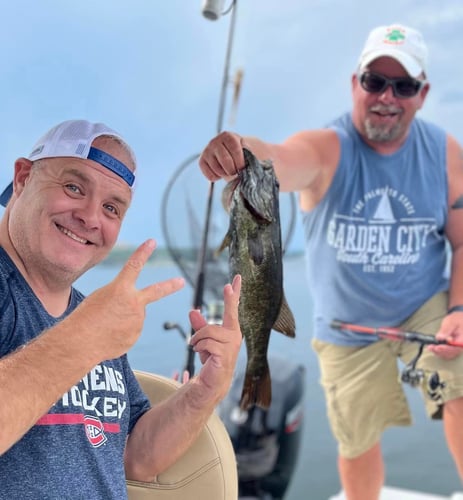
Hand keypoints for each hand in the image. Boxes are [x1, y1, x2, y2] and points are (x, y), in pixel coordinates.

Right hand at [69, 239, 184, 360]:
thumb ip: (122, 299)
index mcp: (120, 288)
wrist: (80, 343)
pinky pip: (129, 331)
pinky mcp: (135, 336)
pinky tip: (108, 335)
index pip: (134, 265)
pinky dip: (119, 333)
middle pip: (157, 291)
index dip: (143, 252)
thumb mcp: (100, 298)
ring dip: (122, 319)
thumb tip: (138, 313)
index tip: (152, 242)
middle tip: (181, 281)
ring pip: (134, 316)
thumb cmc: (85, 317)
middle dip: (170, 285)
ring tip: (105, 325)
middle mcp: (134, 303)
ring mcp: (137, 321)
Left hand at [188, 275, 241, 401]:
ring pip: (210, 330)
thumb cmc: (211, 359)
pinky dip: (199, 347)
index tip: (237, 278)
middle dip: (230, 298)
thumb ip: (199, 325)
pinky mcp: (225, 355)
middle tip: (229, 285)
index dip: (235, 293)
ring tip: (197, 347)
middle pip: (229, 313)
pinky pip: (207, 343)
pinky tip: (201, 354)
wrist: (212, 381)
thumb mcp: (203, 339)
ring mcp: (232, 345)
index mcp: (231, 330)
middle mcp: (235, 335)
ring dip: (198, 339)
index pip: (234, 308)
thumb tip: (192, 310)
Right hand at [199, 131, 244, 180]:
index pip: (235, 149)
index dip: (240, 161)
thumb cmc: (239, 153)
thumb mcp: (245, 149)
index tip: (242, 168)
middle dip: (233, 170)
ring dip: (225, 174)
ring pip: (217, 169)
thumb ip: (248, 150)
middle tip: (236, 172)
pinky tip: (221, 172)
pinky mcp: (201, 162)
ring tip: (229, 171)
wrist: (228, 154)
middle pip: (225, 160)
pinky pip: (210, 175)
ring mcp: (206, 151)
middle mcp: (214, 142)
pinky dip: (217, 178)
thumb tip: (246, 152)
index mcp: (227, 136)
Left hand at [427, 312, 462, 359]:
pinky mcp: (453, 348)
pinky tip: (433, 348)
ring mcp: (458, 347)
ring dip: (439, 352)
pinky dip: (440, 352)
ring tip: (430, 347)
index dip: (446, 349)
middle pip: (451, 352)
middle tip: (430, 347)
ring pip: (449, 354)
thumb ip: (446, 330)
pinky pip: (447, 353)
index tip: (437, 347)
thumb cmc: (457, 319)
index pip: (455, 347)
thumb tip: (439, 338)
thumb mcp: (451, 322)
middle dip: (440, 351)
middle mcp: (461, 345)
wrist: (460, 319)